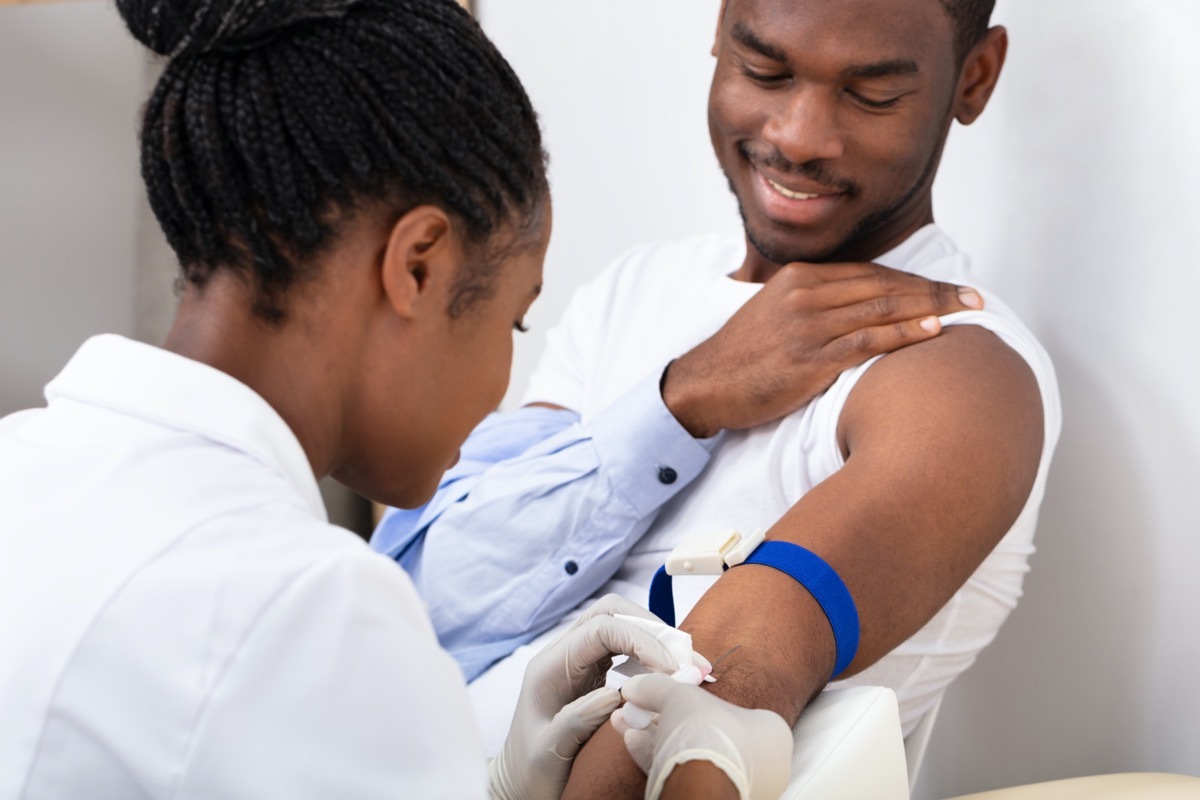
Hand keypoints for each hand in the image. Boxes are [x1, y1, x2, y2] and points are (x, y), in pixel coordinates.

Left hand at [488, 596, 687, 799]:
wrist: (519, 783)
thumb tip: (615, 693)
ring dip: (657, 641)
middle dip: (652, 630)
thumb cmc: (530, 770)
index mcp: (550, 667)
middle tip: (685, 662)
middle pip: (612, 613)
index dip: (640, 640)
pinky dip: (652, 657)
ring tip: (688, 668)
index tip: (669, 668)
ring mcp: (580, 662)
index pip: (599, 628)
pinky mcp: (594, 674)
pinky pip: (626, 650)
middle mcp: (564, 655)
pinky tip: (671, 677)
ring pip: (621, 626)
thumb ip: (576, 720)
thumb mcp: (548, 751)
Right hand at [613, 673, 793, 799]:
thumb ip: (659, 688)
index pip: (735, 710)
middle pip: (708, 734)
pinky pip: (685, 775)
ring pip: (693, 756)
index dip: (697, 700)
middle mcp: (762, 765)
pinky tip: (634, 742)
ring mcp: (738, 786)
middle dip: (668, 718)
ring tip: (629, 721)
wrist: (701, 787)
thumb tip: (637, 685)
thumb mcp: (681, 697)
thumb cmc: (710, 736)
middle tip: (645, 708)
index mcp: (771, 734)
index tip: (670, 695)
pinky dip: (658, 758)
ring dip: (656, 737)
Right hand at [662, 261, 982, 436]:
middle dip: (934, 290)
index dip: (913, 280)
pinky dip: (904, 333)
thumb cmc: (740, 357)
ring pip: (882, 309)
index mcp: (798, 278)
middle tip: (975, 296)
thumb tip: (852, 310)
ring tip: (968, 310)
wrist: (704, 385)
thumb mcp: (773, 314)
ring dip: (931, 307)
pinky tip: (933, 330)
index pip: (869, 273)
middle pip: (883, 285)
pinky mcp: (808, 359)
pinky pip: (867, 341)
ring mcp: (807, 326)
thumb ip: (811, 304)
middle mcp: (805, 295)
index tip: (946, 288)